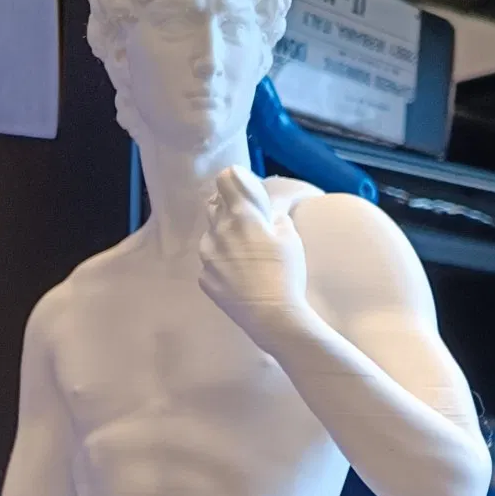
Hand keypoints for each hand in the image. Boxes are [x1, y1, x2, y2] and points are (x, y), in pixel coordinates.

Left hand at [198, 167, 308, 351]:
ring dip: (223, 238)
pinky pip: (209, 263)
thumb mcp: (290, 236)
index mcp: (241, 215)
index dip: (236, 181)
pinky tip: (238, 276)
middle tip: (247, 226)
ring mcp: (207, 256)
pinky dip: (220, 264)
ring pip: (210, 235)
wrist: (272, 317)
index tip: (245, 192)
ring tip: (243, 256)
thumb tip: (267, 213)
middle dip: (228, 210)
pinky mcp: (204, 279)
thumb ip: (274, 217)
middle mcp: (217, 231)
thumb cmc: (286, 274)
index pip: (225, 178)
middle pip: (215, 206)